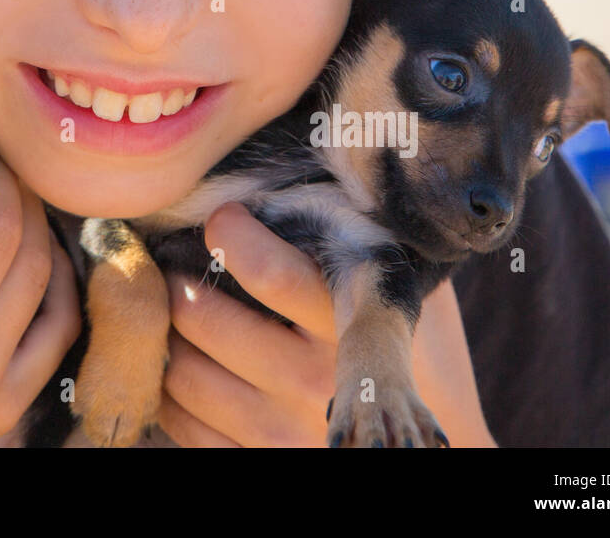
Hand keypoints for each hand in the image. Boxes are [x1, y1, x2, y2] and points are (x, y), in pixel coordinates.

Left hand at [157, 202, 496, 447]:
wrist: (441, 456)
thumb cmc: (427, 356)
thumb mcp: (414, 286)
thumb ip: (374, 235)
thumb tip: (330, 145)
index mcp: (355, 326)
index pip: (269, 272)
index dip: (231, 233)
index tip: (226, 216)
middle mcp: (314, 385)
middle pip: (204, 317)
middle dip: (184, 276)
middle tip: (187, 257)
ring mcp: (282, 433)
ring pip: (179, 369)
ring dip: (169, 329)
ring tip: (187, 303)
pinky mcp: (257, 464)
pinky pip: (177, 419)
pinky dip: (169, 382)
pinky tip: (191, 357)